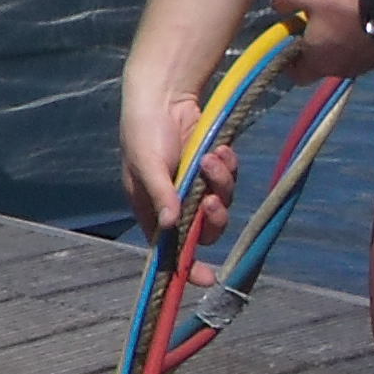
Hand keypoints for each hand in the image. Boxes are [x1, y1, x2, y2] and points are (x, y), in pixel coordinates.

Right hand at [116, 84, 236, 260]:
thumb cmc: (143, 130)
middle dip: (212, 217)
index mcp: (151, 209)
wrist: (164, 95)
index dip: (187, 266)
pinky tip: (220, 150)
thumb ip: (160, 194)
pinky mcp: (212, 170)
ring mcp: (196, 186)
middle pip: (204, 230)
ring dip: (220, 183)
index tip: (207, 279)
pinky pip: (230, 180)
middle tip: (210, 200)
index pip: (169, 248)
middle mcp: (175, 203)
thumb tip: (169, 226)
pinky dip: (228, 167)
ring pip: (221, 203)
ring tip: (212, 157)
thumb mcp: (146, 163)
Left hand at [269, 0, 373, 83]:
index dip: (289, 59)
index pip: (296, 74)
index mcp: (317, 62)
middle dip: (316, 44)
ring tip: (345, 13)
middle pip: (321, 63)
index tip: (292, 37)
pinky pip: (367, 50)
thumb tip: (277, 4)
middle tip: (319, 19)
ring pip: (345, 56)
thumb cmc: (344, 2)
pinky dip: (362, 38)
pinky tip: (366, 17)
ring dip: (341, 40)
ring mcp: (367, 66)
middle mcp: (341, 71)